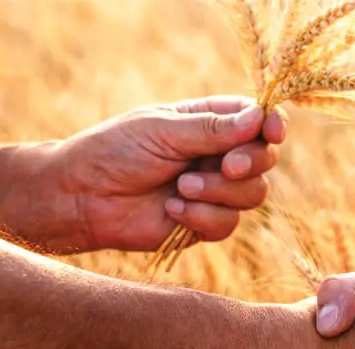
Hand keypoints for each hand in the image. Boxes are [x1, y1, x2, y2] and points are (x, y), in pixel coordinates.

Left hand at [42, 96, 286, 252]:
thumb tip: (258, 119)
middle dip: (250, 163)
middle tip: (228, 165)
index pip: (256, 119)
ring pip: (253, 194)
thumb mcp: (163, 130)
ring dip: (220, 191)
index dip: (271, 125)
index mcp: (208, 122)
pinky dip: (203, 216)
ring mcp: (214, 191)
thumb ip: (212, 129)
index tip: (271, 132)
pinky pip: (228, 223)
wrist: (83, 198)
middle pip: (264, 159)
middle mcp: (217, 155)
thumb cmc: (115, 152)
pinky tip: (172, 210)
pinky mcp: (205, 224)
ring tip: (182, 187)